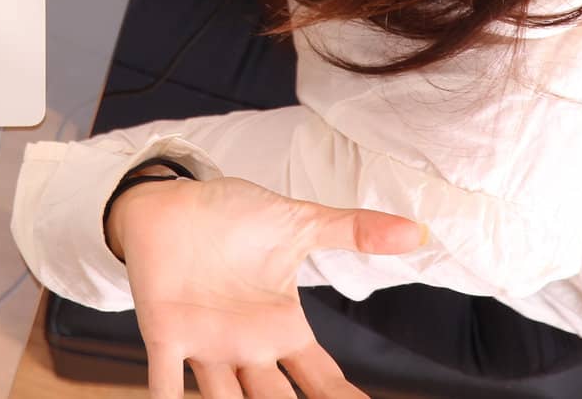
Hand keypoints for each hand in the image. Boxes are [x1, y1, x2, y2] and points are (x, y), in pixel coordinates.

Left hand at [107, 172, 426, 397]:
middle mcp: (247, 348)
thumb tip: (416, 230)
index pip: (324, 381)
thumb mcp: (299, 223)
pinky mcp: (165, 335)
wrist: (169, 201)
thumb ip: (353, 230)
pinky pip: (165, 382)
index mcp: (283, 327)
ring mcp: (206, 346)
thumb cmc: (232, 216)